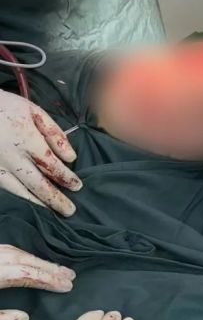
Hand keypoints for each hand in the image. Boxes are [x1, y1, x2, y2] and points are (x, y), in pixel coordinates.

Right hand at [0, 89, 81, 216]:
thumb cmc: (4, 106)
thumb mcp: (33, 111)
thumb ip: (54, 133)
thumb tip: (71, 157)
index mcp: (27, 140)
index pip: (52, 165)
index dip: (66, 178)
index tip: (78, 186)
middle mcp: (11, 157)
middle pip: (37, 184)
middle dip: (55, 199)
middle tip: (70, 211)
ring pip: (18, 191)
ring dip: (37, 203)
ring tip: (52, 212)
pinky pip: (4, 188)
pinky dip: (18, 197)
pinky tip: (28, 203)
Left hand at [0, 244, 74, 319]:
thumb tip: (24, 318)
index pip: (26, 274)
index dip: (49, 279)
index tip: (68, 285)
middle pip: (24, 259)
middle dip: (49, 267)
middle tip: (70, 274)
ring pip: (14, 251)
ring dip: (36, 259)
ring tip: (54, 268)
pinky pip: (4, 249)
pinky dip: (20, 254)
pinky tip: (28, 261)